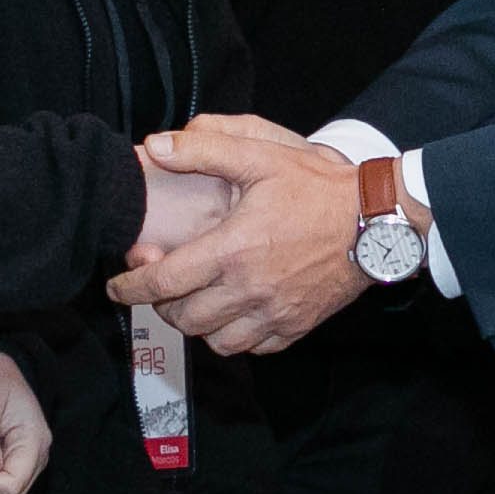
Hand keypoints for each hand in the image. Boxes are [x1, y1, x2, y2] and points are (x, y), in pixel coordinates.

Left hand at [111, 116, 372, 355]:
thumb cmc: (319, 187)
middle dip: (161, 305)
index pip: (163, 282)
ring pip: (215, 341)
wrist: (378, 220)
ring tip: (195, 299)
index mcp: (233, 250)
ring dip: (196, 324)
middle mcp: (250, 290)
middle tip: (160, 284)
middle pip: (183, 318)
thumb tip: (154, 145)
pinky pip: (252, 348)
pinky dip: (234, 337)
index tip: (117, 285)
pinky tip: (233, 311)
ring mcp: (275, 314)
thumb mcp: (261, 156)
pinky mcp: (296, 327)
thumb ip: (204, 149)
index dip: (130, 287)